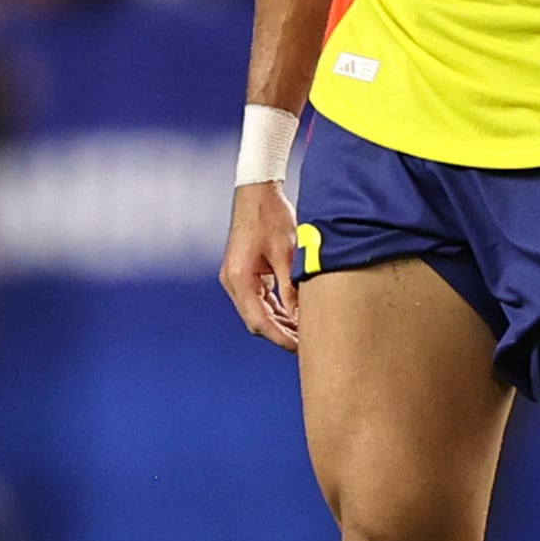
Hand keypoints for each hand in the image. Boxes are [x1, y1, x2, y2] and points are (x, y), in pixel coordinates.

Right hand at [220, 182, 302, 350]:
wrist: (257, 193)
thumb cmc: (270, 217)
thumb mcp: (287, 254)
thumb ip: (291, 288)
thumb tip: (300, 316)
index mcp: (240, 279)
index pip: (260, 321)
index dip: (280, 338)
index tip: (299, 348)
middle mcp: (233, 281)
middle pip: (256, 320)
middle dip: (280, 333)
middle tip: (306, 343)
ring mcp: (236, 278)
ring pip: (257, 312)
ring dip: (278, 322)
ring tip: (303, 331)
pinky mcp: (243, 273)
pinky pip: (258, 299)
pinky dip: (274, 309)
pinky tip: (293, 313)